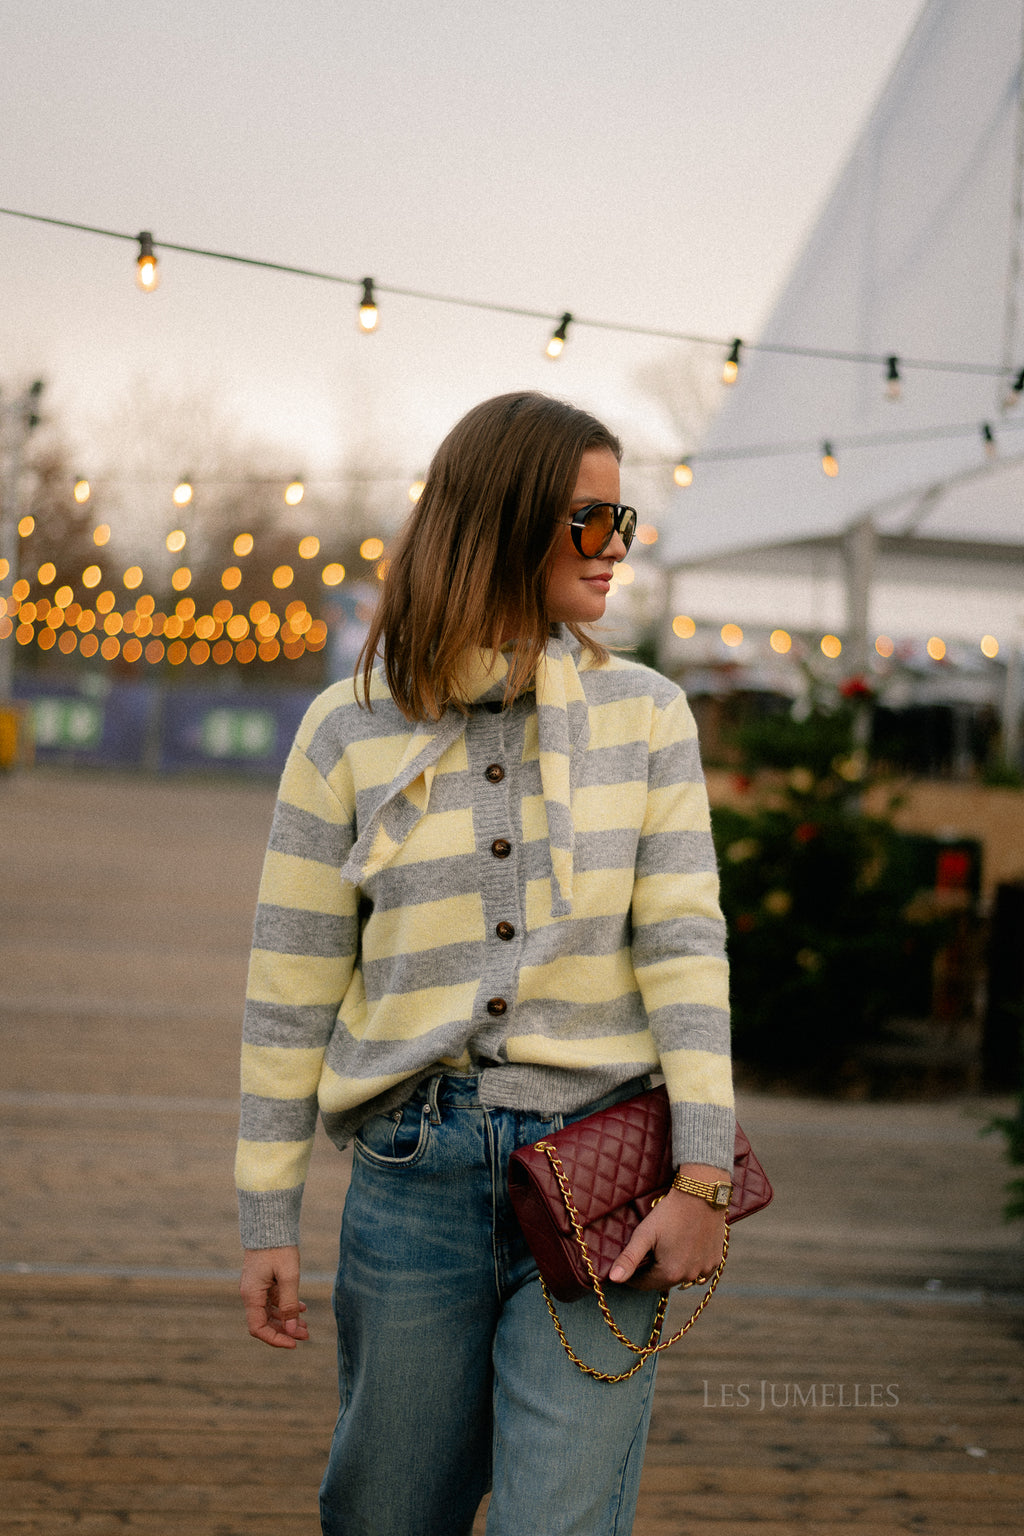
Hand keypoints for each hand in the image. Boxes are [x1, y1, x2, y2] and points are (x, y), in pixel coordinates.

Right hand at [240, 1245, 308, 1347]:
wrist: (271, 1223)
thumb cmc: (278, 1247)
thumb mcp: (289, 1276)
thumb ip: (289, 1305)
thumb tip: (293, 1330)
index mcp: (251, 1295)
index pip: (258, 1328)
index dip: (275, 1339)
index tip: (294, 1343)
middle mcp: (250, 1294)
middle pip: (265, 1322)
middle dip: (285, 1330)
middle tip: (307, 1334)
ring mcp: (256, 1288)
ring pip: (270, 1312)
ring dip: (287, 1320)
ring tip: (307, 1325)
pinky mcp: (263, 1281)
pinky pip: (273, 1300)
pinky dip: (286, 1306)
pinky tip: (302, 1308)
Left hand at [608, 1176, 727, 1291]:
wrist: (700, 1195)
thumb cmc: (669, 1213)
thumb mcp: (644, 1234)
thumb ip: (628, 1259)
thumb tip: (613, 1279)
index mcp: (669, 1273)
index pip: (644, 1284)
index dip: (632, 1277)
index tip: (626, 1266)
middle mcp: (688, 1277)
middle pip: (662, 1282)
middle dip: (651, 1273)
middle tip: (645, 1255)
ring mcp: (704, 1270)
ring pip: (681, 1277)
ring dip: (671, 1270)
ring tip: (663, 1251)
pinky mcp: (715, 1261)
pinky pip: (698, 1271)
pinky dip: (689, 1265)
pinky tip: (684, 1251)